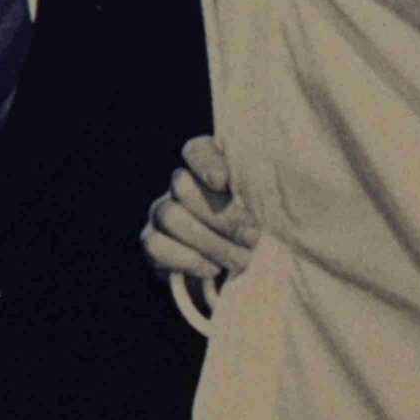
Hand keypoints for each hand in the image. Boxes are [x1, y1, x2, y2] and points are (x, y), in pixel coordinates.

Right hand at [140, 134, 257, 288]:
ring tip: (240, 259)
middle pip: (181, 184)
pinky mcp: (152, 241)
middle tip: (252, 237)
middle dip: (219, 215)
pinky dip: (188, 259)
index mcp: (209, 166)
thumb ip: (262, 196)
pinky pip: (156, 245)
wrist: (237, 267)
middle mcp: (180, 183)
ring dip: (209, 242)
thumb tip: (263, 197)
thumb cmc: (259, 230)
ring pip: (170, 216)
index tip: (222, 182)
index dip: (206, 164)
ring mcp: (161, 211)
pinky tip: (213, 269)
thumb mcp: (266, 211)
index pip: (198, 150)